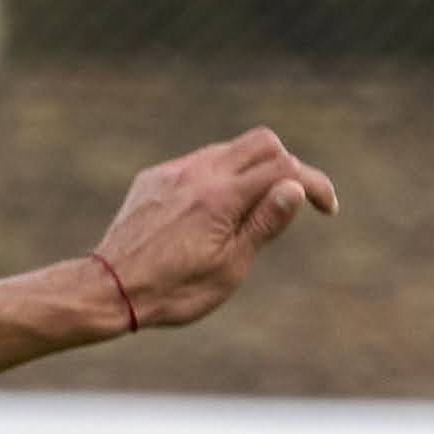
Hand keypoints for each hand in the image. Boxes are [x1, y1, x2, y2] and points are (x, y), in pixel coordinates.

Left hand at [91, 127, 338, 331]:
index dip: (315, 184)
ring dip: (251, 170)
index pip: (285, 169)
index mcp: (222, 196)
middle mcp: (198, 172)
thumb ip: (264, 223)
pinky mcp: (153, 179)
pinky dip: (217, 178)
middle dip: (288, 165)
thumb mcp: (229, 267)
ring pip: (228, 150)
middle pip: (262, 142)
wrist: (107, 290)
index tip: (327, 209)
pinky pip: (196, 164)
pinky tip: (212, 212)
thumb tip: (294, 186)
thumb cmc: (171, 291)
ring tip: (252, 211)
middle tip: (292, 200)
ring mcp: (172, 172)